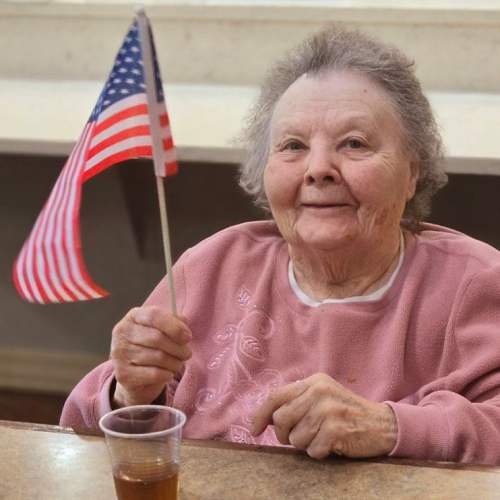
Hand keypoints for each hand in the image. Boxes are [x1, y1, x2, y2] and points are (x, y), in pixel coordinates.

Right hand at [110, 306, 191, 407]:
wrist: (137, 376)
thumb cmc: (154, 346)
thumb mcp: (164, 329)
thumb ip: (176, 322)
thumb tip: (183, 325)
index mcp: (133, 316)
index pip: (154, 315)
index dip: (174, 326)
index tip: (188, 337)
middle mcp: (122, 332)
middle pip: (157, 338)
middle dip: (178, 348)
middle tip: (187, 354)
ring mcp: (119, 354)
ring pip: (158, 357)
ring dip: (175, 362)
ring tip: (177, 364)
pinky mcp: (123, 374)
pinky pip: (154, 374)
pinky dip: (167, 374)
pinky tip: (168, 374)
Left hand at [251, 373, 396, 458]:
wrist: (382, 424)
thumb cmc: (346, 412)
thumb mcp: (323, 396)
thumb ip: (298, 401)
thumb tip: (266, 418)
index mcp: (313, 382)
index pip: (276, 396)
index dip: (261, 414)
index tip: (254, 430)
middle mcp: (319, 392)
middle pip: (281, 418)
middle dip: (284, 434)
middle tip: (297, 437)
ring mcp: (328, 410)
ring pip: (295, 438)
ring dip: (305, 444)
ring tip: (320, 437)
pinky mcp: (337, 429)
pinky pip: (312, 450)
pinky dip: (319, 452)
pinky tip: (331, 444)